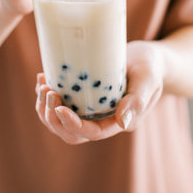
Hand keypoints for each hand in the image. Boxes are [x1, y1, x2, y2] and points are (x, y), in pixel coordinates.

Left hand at [35, 41, 164, 143]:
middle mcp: (101, 120)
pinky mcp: (82, 97)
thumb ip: (138, 99)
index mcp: (118, 122)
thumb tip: (123, 123)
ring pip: (61, 122)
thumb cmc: (150, 66)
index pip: (91, 133)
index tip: (59, 107)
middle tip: (47, 91)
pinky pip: (60, 104)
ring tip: (42, 85)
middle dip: (54, 117)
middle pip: (70, 133)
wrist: (146, 58)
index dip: (72, 124)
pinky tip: (43, 78)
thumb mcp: (148, 78)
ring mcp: (90, 110)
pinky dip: (47, 96)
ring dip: (46, 108)